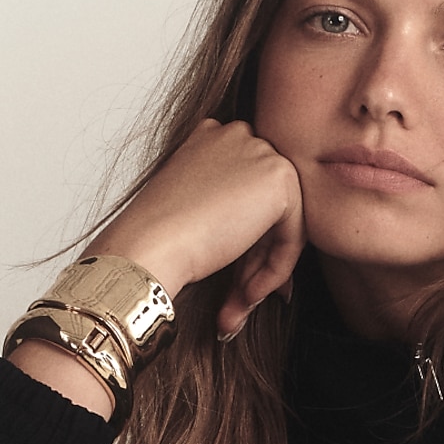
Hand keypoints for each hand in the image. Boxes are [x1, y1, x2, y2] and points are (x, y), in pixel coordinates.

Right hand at [95, 117, 306, 337]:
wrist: (150, 243)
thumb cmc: (160, 236)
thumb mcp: (198, 213)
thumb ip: (231, 214)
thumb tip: (267, 243)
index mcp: (212, 136)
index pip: (246, 197)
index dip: (245, 247)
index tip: (234, 285)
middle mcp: (239, 135)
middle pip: (267, 212)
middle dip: (254, 265)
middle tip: (236, 304)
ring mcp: (262, 151)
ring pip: (282, 227)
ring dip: (262, 273)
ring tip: (236, 308)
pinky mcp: (281, 179)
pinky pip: (293, 238)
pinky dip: (274, 271)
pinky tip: (248, 294)